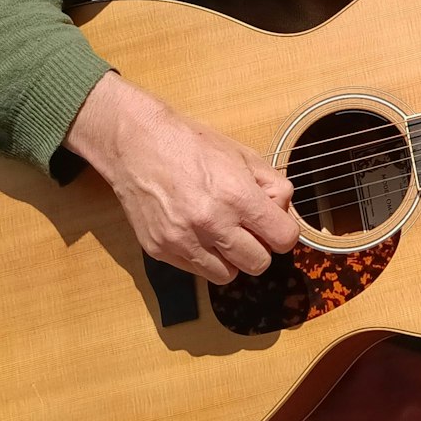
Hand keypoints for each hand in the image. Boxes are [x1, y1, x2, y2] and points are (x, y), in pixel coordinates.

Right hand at [65, 74, 298, 283]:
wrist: (136, 144)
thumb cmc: (192, 145)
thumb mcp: (243, 155)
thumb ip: (273, 185)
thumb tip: (283, 212)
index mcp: (237, 196)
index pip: (283, 239)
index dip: (283, 232)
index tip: (274, 225)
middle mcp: (211, 223)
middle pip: (259, 264)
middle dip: (260, 248)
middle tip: (248, 230)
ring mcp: (183, 241)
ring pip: (228, 275)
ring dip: (231, 259)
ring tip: (221, 233)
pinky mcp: (161, 251)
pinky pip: (196, 271)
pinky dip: (203, 258)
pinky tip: (197, 234)